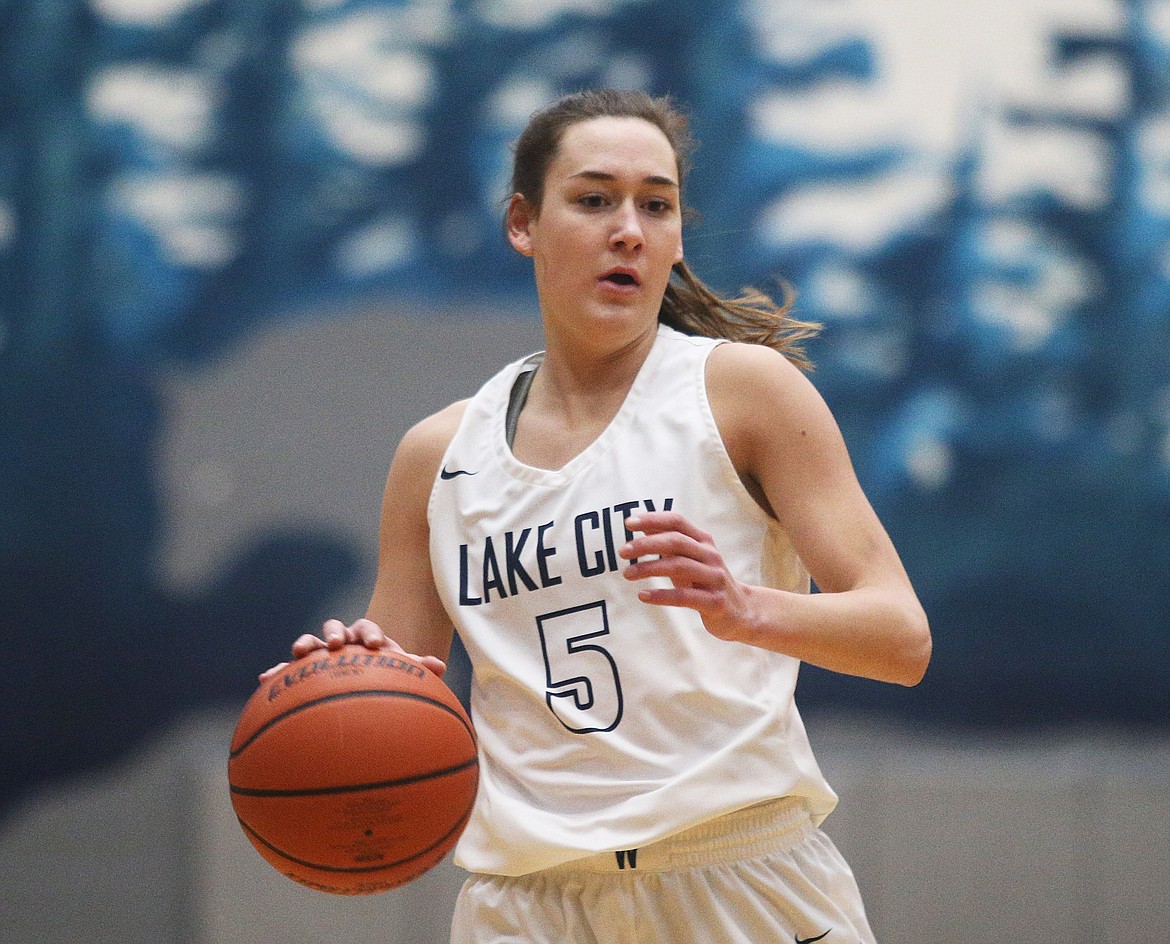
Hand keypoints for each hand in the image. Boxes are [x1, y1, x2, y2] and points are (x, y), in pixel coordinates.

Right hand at [258, 618, 447, 681]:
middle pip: (335, 628)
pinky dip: (277, 671)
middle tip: (338, 644)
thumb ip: (417, 668)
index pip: (366, 628)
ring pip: (311, 644)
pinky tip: (264, 679)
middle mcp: (342, 641)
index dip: (370, 633)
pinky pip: (288, 669)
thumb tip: (440, 667)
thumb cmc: (384, 674)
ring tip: (299, 652)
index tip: (375, 644)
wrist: (363, 681)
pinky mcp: (304, 671)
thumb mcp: (400, 671)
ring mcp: (321, 655)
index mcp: (365, 637)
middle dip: (335, 633)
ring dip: (305, 644)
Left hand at [618, 511, 754, 642]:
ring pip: (679, 566)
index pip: (677, 522)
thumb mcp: (690, 559)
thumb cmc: (706, 581)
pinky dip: (661, 595)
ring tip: (627, 574)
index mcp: (703, 541)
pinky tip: (643, 595)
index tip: (628, 523)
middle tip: (623, 551)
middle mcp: (710, 555)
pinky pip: (685, 596)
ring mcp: (715, 578)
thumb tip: (642, 526)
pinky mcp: (715, 602)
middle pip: (676, 542)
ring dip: (649, 568)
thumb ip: (669, 543)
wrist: (741, 611)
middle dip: (647, 545)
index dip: (653, 519)